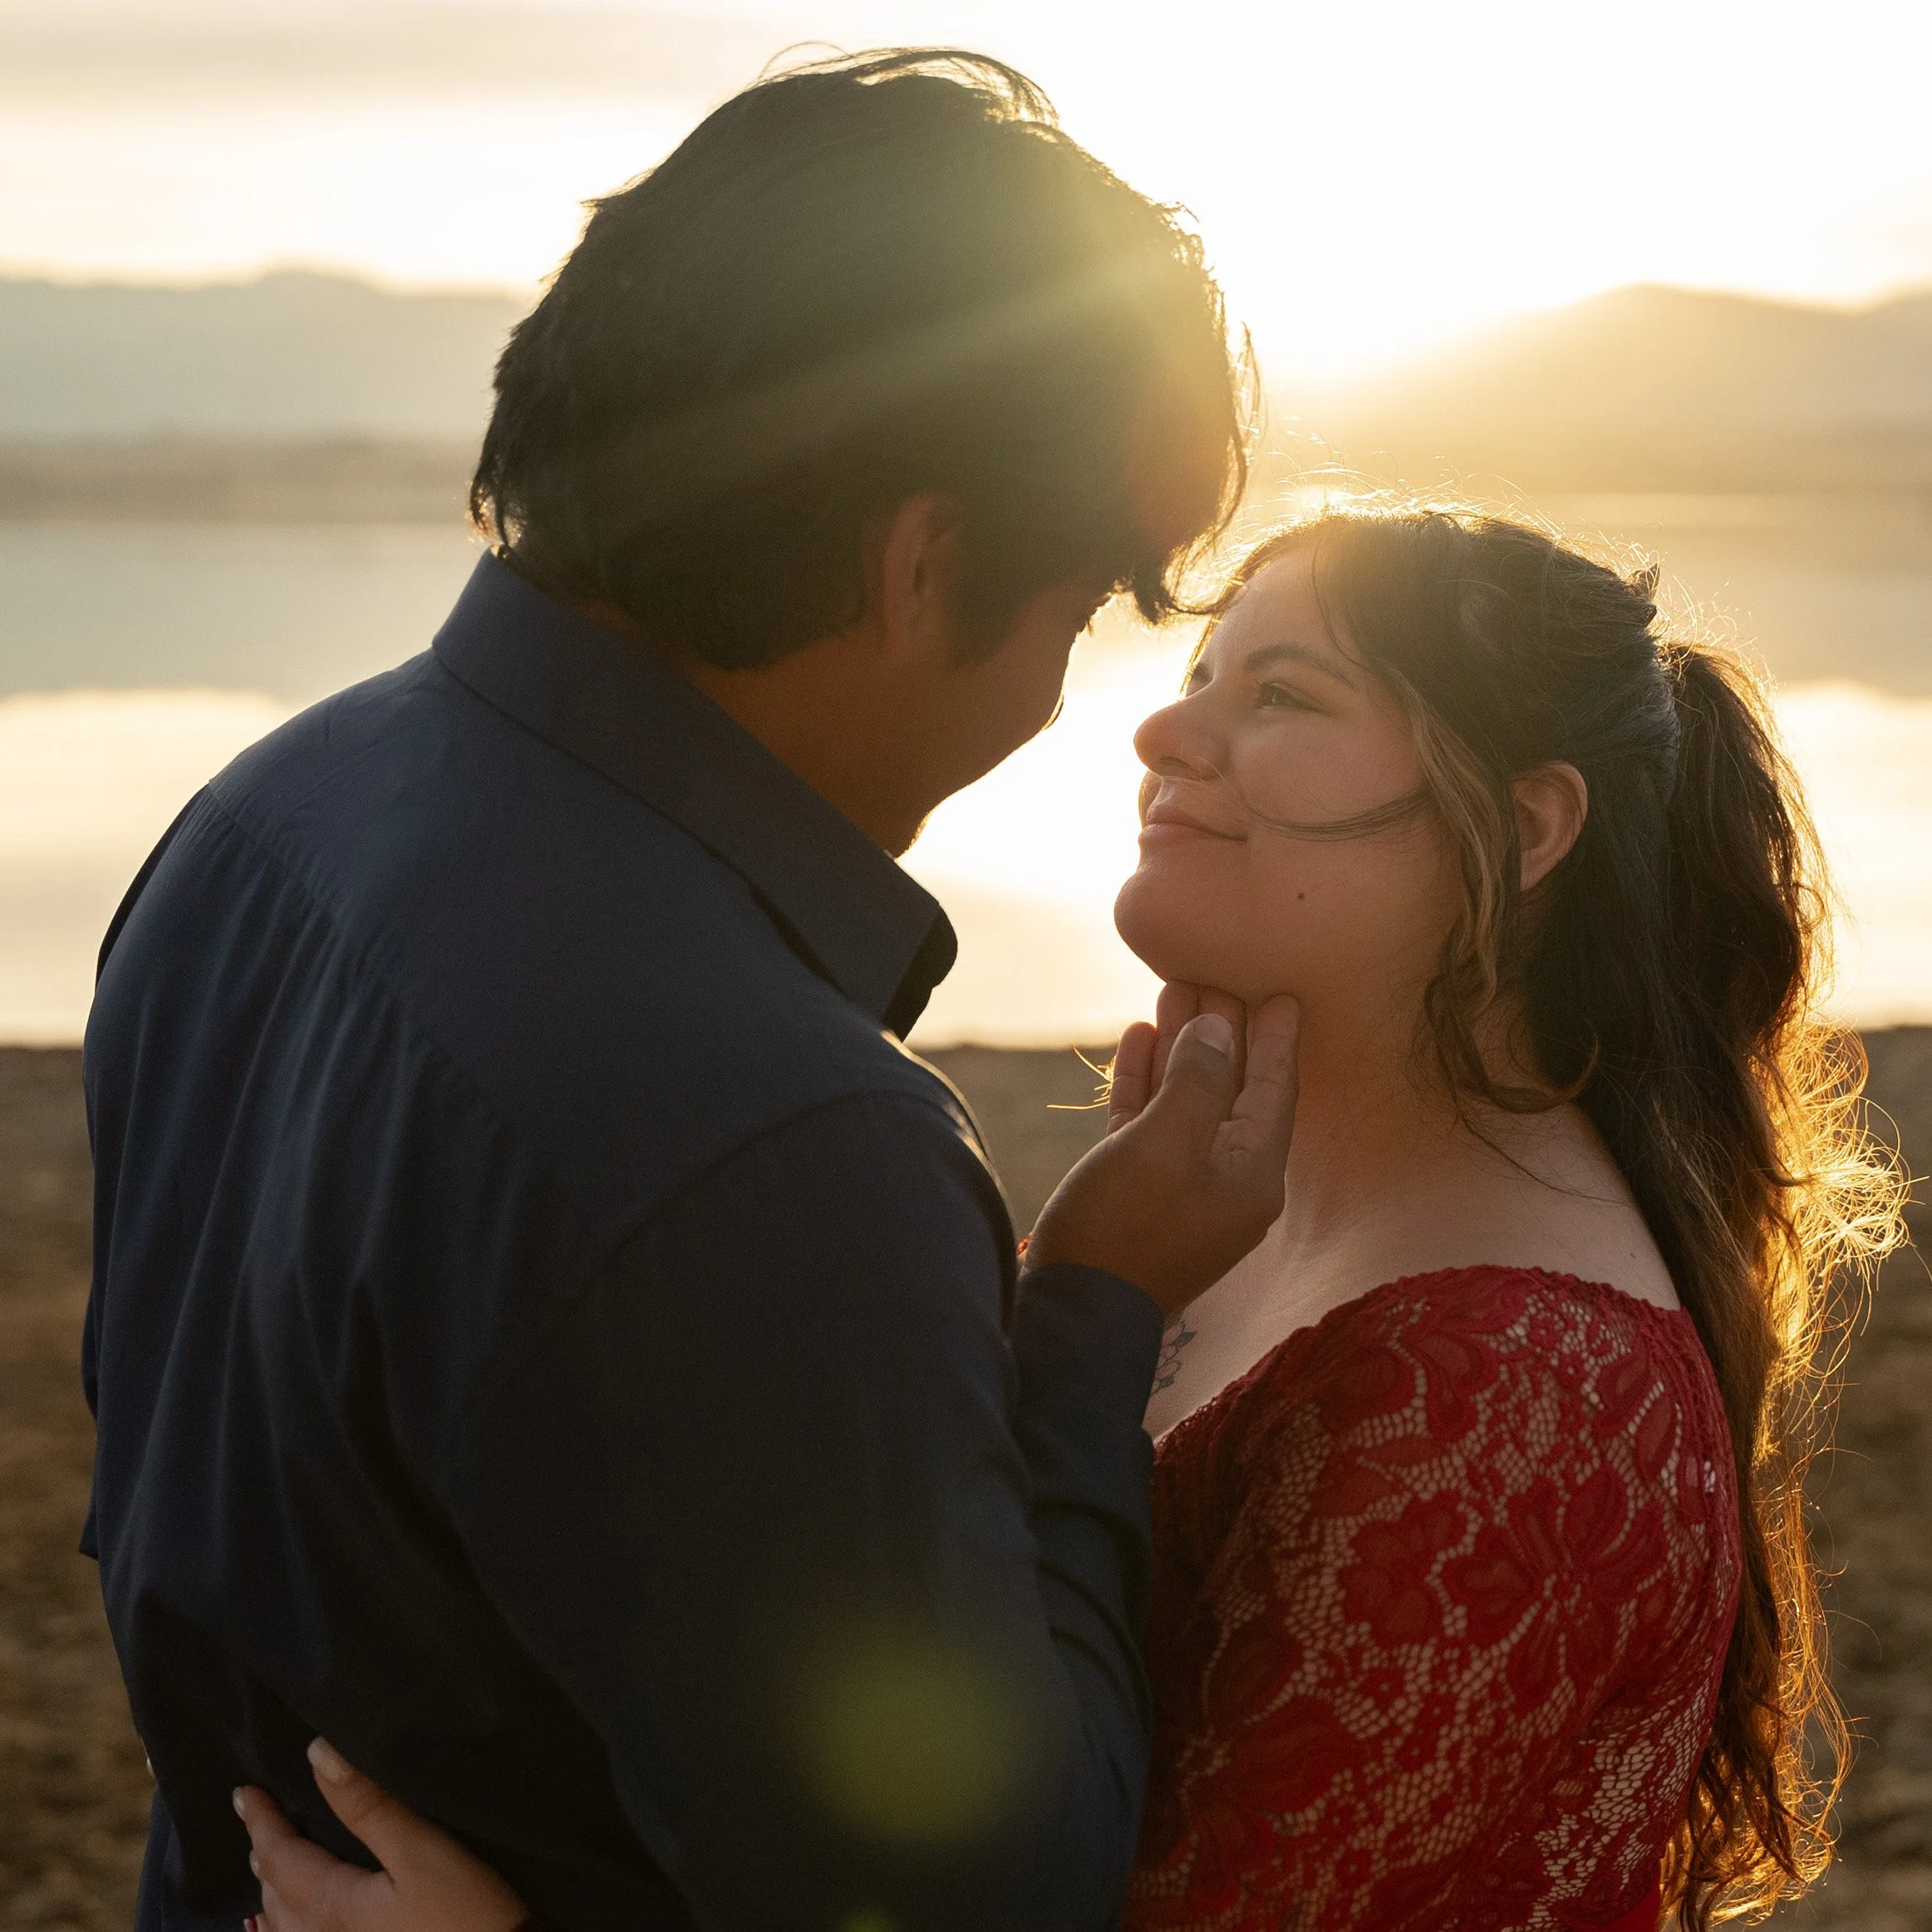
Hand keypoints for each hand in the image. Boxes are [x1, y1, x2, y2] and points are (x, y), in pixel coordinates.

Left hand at [234, 1739, 526, 1931]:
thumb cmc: (465, 1914)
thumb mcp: (423, 1851)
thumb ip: (371, 1806)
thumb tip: (320, 1754)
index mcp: (332, 1905)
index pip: (281, 1856)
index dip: (261, 1822)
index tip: (243, 1793)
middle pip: (277, 1892)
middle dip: (265, 1853)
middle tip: (257, 1819)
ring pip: (284, 1925)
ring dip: (273, 1891)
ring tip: (266, 1866)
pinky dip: (281, 1931)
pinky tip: (278, 1929)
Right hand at [1023, 985, 1298, 1320]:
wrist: (1073, 1311)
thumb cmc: (1123, 1226)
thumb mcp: (1165, 1145)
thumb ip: (1199, 1081)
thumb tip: (1218, 1031)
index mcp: (1252, 1173)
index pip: (1274, 1090)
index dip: (1277, 1039)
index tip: (1286, 994)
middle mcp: (1226, 1179)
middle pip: (1232, 1089)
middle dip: (1223, 1032)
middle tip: (1215, 977)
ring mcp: (1181, 1186)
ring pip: (1188, 1100)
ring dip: (1180, 1047)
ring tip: (1171, 992)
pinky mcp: (1137, 1189)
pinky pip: (1152, 1122)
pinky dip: (1147, 1080)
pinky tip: (1137, 1039)